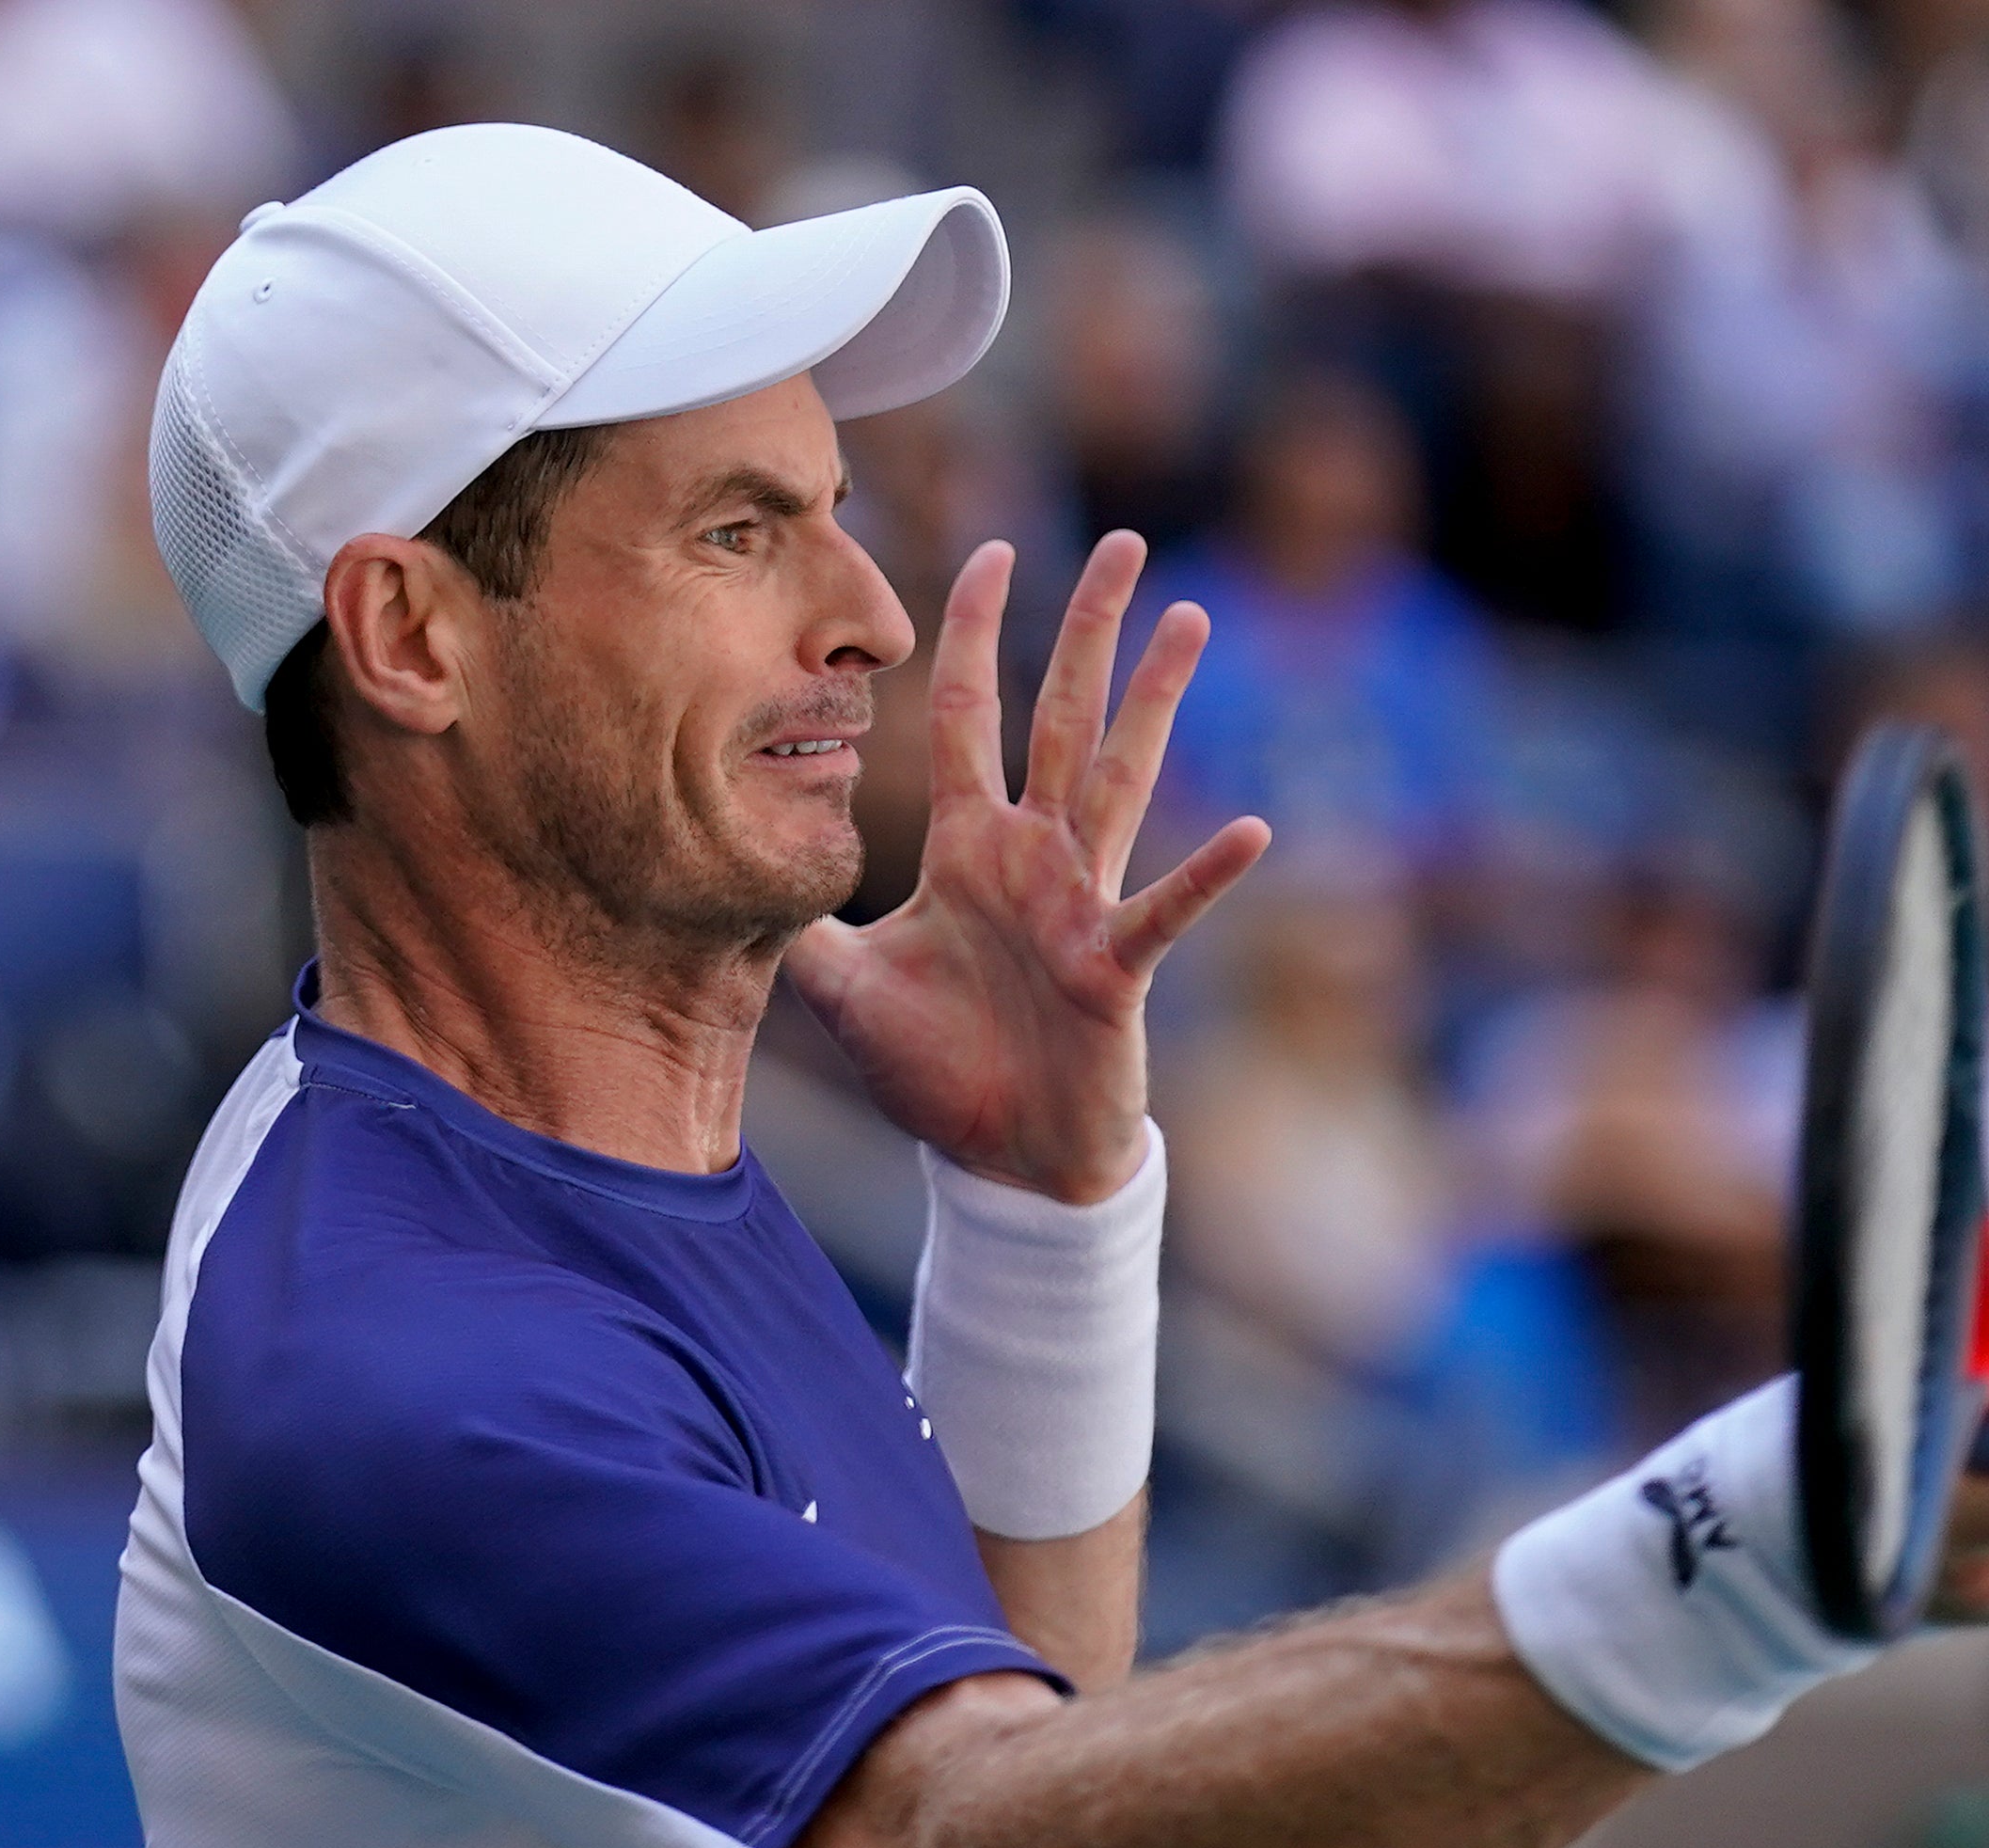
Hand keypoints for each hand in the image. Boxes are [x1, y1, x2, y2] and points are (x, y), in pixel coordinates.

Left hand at [786, 534, 1270, 1202]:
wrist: (1004, 1162)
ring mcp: (1082, 904)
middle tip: (1129, 543)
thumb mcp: (844, 988)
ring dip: (1156, 701)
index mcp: (969, 847)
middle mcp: (1033, 856)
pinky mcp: (1116, 967)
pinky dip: (1208, 873)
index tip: (993, 550)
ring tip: (1192, 620)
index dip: (975, 633)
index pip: (969, 715)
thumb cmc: (938, 1071)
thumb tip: (735, 864)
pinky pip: (1165, 908)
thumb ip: (800, 921)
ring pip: (1122, 780)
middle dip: (1092, 628)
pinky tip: (1254, 828)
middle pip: (1065, 716)